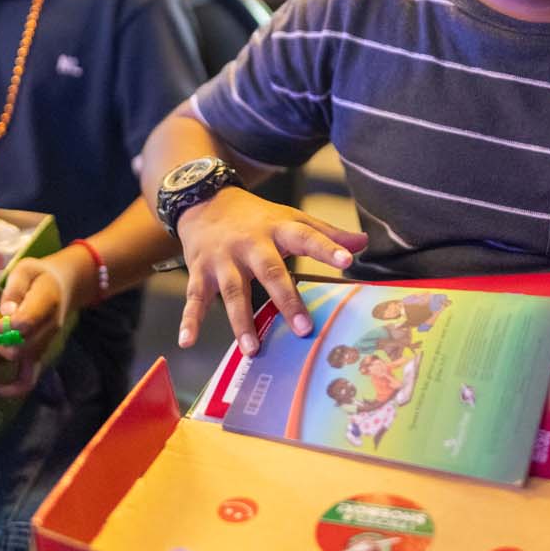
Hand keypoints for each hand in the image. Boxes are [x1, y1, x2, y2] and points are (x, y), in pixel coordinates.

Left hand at [0, 254, 81, 397]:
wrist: (64, 286)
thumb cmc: (40, 275)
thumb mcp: (26, 269)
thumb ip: (15, 289)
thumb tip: (3, 313)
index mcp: (46, 304)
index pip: (24, 324)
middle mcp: (47, 329)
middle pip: (18, 349)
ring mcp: (42, 345)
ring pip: (17, 364)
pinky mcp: (37, 355)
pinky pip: (28, 380)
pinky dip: (10, 390)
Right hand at [176, 187, 367, 355]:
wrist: (203, 201)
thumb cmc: (256, 218)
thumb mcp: (290, 218)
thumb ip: (324, 233)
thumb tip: (362, 243)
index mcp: (277, 229)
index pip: (305, 237)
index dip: (326, 247)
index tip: (347, 260)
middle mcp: (250, 244)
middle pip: (269, 271)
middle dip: (285, 299)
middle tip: (303, 328)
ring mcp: (223, 259)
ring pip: (233, 291)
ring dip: (241, 321)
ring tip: (253, 349)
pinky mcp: (200, 272)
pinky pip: (194, 298)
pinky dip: (189, 320)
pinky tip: (187, 341)